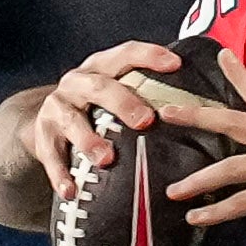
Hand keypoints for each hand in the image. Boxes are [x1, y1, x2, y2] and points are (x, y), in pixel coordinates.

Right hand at [22, 41, 185, 200]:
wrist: (42, 122)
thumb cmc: (95, 109)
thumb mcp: (114, 92)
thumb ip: (145, 93)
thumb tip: (203, 105)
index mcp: (100, 68)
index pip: (125, 54)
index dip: (149, 56)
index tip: (175, 65)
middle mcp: (77, 83)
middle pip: (100, 87)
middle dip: (123, 102)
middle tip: (146, 121)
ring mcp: (57, 109)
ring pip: (72, 121)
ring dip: (89, 140)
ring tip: (107, 160)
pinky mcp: (42, 137)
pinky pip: (50, 156)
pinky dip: (60, 174)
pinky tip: (71, 191)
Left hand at [159, 48, 245, 244]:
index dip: (242, 76)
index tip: (223, 55)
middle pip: (234, 123)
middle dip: (198, 117)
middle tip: (167, 113)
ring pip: (231, 169)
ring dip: (199, 182)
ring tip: (175, 191)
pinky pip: (244, 205)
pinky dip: (220, 213)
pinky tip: (200, 218)